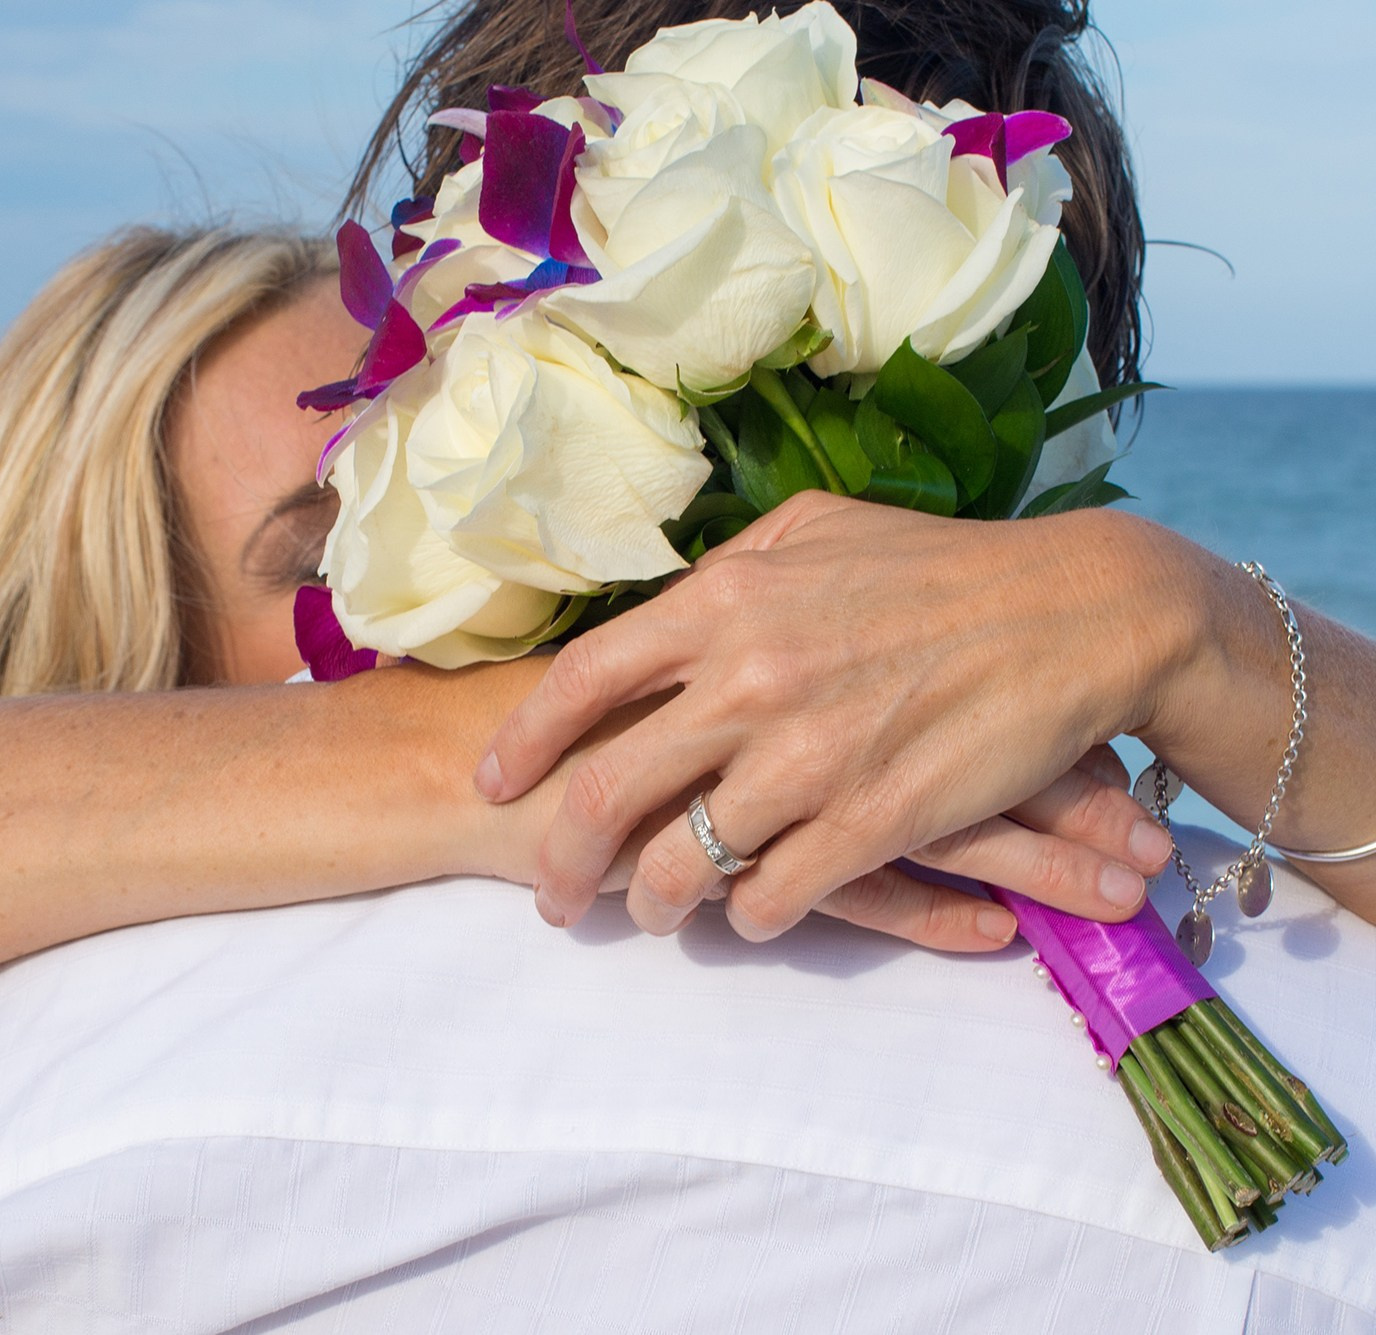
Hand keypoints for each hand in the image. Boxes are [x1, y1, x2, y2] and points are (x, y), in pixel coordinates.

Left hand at [474, 492, 1183, 942]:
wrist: (1077, 614)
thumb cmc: (943, 568)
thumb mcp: (818, 531)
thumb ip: (729, 569)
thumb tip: (665, 601)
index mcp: (725, 603)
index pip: (584, 679)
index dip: (523, 740)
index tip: (490, 783)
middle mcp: (748, 679)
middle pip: (607, 790)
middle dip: (562, 859)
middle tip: (552, 895)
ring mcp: (808, 756)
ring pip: (685, 861)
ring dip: (655, 903)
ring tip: (650, 916)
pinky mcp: (873, 819)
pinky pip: (775, 896)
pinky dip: (748, 918)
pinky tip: (747, 917)